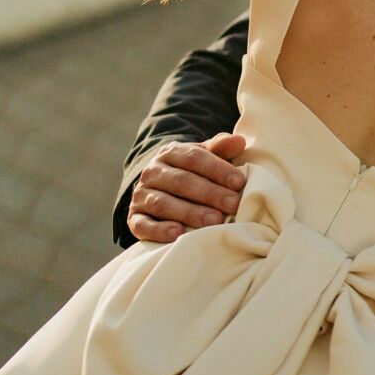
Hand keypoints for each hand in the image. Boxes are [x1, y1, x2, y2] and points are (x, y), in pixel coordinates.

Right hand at [127, 133, 247, 243]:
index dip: (218, 169)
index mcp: (170, 152)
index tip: (239, 183)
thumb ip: (221, 148)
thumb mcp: (204, 156)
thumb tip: (240, 141)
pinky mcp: (134, 218)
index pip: (194, 158)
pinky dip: (159, 230)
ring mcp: (140, 195)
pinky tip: (178, 234)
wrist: (159, 189)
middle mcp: (152, 172)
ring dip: (189, 212)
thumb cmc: (192, 172)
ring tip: (214, 221)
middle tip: (233, 205)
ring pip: (163, 202)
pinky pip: (143, 225)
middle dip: (209, 193)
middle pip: (181, 181)